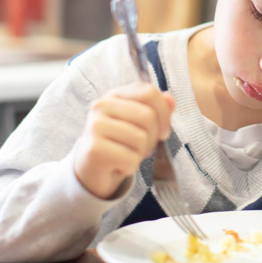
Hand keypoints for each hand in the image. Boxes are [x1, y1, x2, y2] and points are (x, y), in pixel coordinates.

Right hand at [74, 83, 174, 199]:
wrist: (91, 169)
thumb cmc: (119, 144)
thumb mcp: (139, 124)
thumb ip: (157, 110)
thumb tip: (170, 100)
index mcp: (115, 95)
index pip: (149, 92)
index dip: (164, 114)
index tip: (163, 132)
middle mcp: (101, 105)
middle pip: (148, 116)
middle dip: (152, 138)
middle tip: (141, 148)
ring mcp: (95, 126)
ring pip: (141, 139)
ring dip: (140, 154)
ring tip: (127, 156)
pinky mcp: (94, 149)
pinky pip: (131, 158)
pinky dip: (130, 167)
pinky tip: (118, 166)